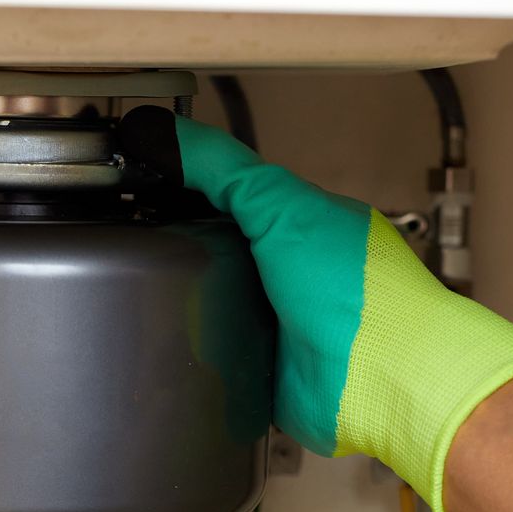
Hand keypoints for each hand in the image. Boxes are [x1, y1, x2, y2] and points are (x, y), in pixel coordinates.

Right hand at [124, 110, 512, 511]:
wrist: (383, 379)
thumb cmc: (353, 289)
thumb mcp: (282, 207)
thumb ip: (225, 169)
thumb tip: (158, 131)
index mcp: (307, 227)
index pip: (237, 198)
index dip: (190, 189)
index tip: (138, 184)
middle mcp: (295, 275)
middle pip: (222, 253)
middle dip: (181, 250)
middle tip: (129, 244)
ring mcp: (280, 327)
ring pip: (215, 307)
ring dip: (185, 305)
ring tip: (136, 293)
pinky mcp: (266, 375)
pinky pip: (220, 359)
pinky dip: (197, 354)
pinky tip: (165, 343)